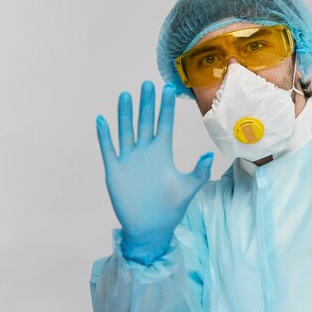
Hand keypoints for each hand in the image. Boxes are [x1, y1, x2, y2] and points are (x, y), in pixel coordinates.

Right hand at [96, 81, 213, 263]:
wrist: (150, 227)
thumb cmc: (170, 208)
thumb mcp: (188, 188)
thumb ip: (199, 171)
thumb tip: (209, 155)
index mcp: (162, 152)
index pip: (164, 123)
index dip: (166, 107)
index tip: (168, 89)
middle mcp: (146, 152)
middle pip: (145, 121)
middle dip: (146, 103)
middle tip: (147, 84)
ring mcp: (130, 159)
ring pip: (126, 130)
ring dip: (125, 114)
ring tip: (125, 95)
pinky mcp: (116, 170)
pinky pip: (109, 150)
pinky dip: (105, 136)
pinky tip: (102, 120)